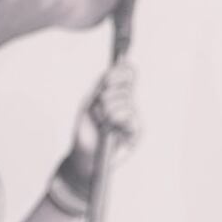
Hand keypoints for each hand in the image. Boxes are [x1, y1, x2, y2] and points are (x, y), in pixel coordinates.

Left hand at [68, 61, 139, 183]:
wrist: (83, 156)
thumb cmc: (86, 130)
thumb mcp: (89, 103)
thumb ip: (104, 85)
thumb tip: (120, 65)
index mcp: (118, 95)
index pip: (128, 74)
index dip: (121, 71)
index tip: (107, 77)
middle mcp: (129, 104)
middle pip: (126, 85)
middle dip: (106, 94)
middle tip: (97, 110)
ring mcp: (134, 117)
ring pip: (125, 99)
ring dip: (107, 109)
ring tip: (100, 122)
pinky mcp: (137, 131)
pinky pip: (129, 115)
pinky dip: (115, 119)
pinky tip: (109, 127)